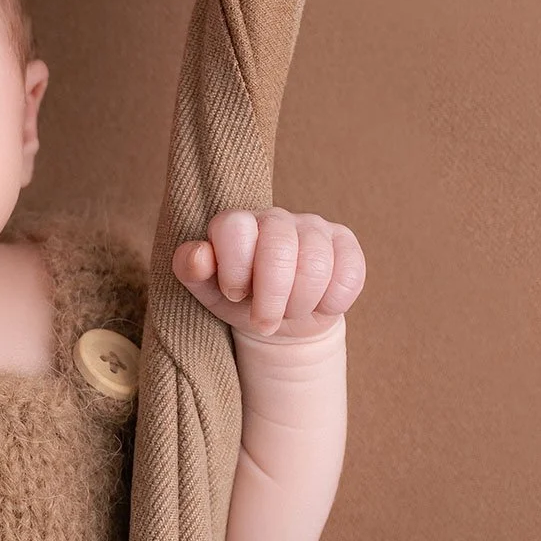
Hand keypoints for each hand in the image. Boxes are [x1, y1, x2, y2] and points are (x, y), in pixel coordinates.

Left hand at [171, 207, 364, 340]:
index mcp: (237, 223)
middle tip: (264, 323)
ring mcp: (314, 226)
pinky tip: (319, 305)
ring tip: (289, 313)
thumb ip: (191, 270)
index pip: (234, 228)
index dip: (235, 270)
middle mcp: (275, 217)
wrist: (281, 320)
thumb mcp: (208, 291)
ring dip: (300, 304)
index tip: (234, 294)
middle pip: (279, 250)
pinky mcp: (345, 242)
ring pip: (316, 265)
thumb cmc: (240, 300)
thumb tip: (198, 256)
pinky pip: (349, 274)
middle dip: (271, 298)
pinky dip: (332, 302)